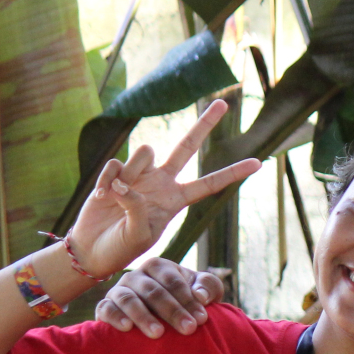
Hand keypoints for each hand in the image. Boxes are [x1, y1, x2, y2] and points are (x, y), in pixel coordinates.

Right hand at [69, 100, 259, 279]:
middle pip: (186, 147)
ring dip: (132, 172)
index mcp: (176, 200)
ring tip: (117, 198)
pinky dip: (108, 180)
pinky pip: (115, 164)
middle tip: (223, 103)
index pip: (210, 183)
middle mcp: (162, 182)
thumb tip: (127, 184)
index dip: (233, 173)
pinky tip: (102, 198)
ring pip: (146, 151)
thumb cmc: (121, 248)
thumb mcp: (139, 236)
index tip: (259, 163)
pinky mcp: (115, 172)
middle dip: (204, 125)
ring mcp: (139, 175)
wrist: (93, 249)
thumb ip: (139, 209)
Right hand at [96, 257, 226, 335]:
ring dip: (143, 316)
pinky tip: (127, 328)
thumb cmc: (185, 301)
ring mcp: (118, 291)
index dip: (188, 299)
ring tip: (158, 333)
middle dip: (172, 311)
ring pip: (128, 299)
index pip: (173, 281)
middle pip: (153, 291)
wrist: (161, 320)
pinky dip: (115, 317)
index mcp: (158, 266)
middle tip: (188, 329)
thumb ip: (208, 286)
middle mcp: (135, 276)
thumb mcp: (202, 290)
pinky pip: (106, 309)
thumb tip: (201, 295)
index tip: (201, 319)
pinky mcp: (105, 307)